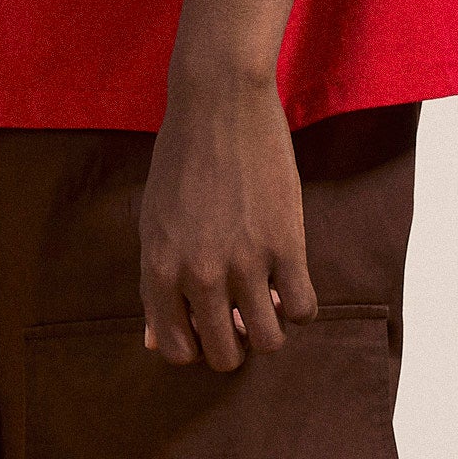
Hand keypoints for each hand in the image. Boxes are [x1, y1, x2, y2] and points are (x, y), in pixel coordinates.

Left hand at [139, 66, 320, 370]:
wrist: (219, 103)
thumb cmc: (181, 161)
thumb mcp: (153, 224)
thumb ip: (155, 286)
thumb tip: (153, 343)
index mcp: (159, 270)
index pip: (174, 350)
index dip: (194, 347)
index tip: (206, 326)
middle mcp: (200, 275)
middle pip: (224, 355)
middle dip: (234, 345)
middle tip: (241, 317)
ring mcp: (245, 263)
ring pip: (268, 342)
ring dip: (270, 332)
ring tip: (269, 303)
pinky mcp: (287, 244)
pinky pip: (303, 309)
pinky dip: (300, 307)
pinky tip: (291, 282)